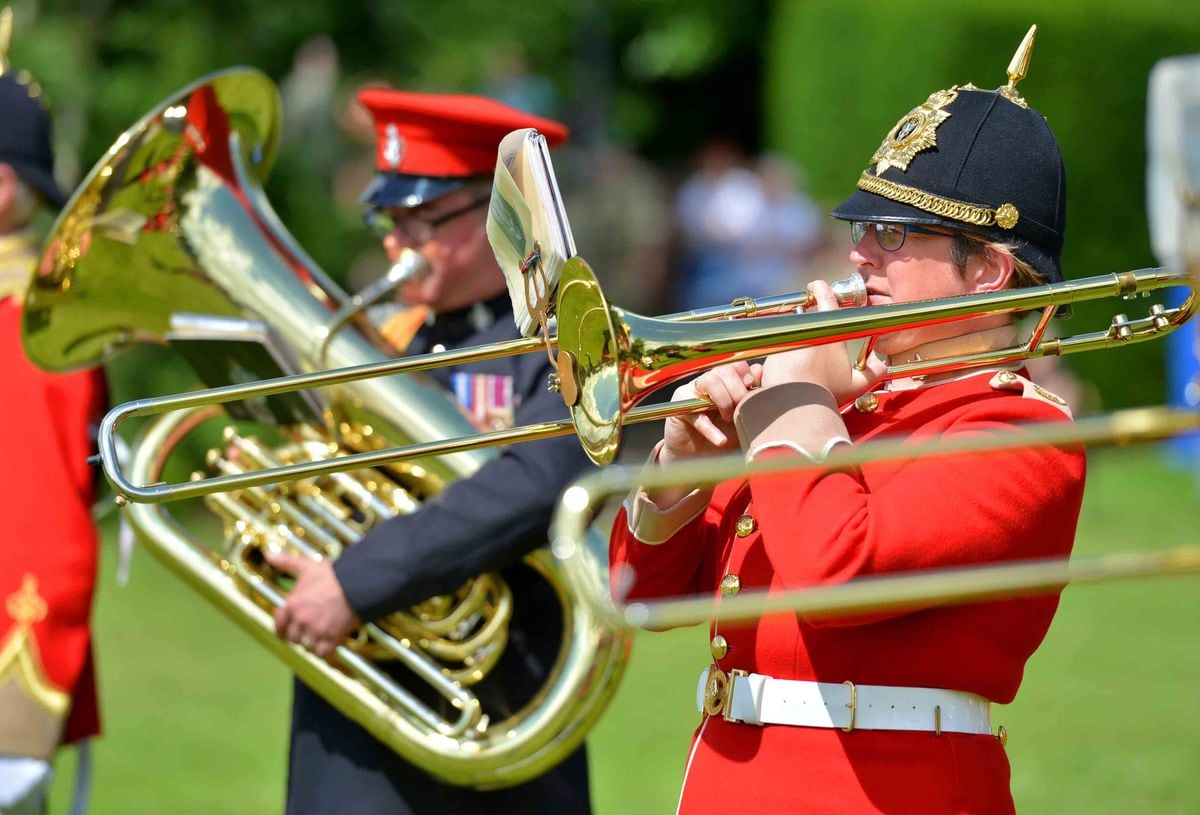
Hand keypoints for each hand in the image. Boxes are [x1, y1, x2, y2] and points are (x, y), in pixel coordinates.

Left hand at [266, 552, 360, 658]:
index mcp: (292, 605)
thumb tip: (268, 555)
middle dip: (300, 635)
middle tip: (310, 628)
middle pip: (293, 638)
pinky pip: (322, 653)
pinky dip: (325, 650)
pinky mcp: (331, 639)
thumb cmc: (332, 574)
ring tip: (321, 633)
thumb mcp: (306, 566)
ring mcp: (315, 631)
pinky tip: (330, 641)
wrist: (357, 583)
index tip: (289, 625)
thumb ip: (285, 562)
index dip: (283, 627)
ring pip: (307, 646)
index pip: (279, 626)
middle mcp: (301, 621)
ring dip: (312, 642)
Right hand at [661, 361, 762, 464]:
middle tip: (741, 410)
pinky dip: (711, 429)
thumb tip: (758, 370)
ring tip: (729, 419)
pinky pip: (696, 412)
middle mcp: (706, 382)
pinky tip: (721, 440)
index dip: (745, 374)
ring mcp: (691, 393)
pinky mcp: (679, 409)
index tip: (752, 389)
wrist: (698, 458)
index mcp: (722, 381)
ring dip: (724, 401)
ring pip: (710, 381)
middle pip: (723, 370)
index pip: (733, 365)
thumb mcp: (742, 416)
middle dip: (737, 390)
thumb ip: (750, 395)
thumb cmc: (723, 434)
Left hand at [760, 279, 886, 402]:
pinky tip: (785, 379)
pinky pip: (773, 355)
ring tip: (798, 371)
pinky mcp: (768, 354)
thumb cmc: (826, 395)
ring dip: (791, 350)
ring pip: (788, 339)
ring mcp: (784, 342)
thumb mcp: (856, 384)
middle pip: (804, 320)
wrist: (795, 409)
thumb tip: (882, 364)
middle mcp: (804, 332)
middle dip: (807, 330)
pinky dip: (778, 364)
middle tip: (812, 344)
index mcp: (828, 333)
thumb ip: (873, 372)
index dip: (821, 289)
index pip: (825, 298)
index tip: (817, 286)